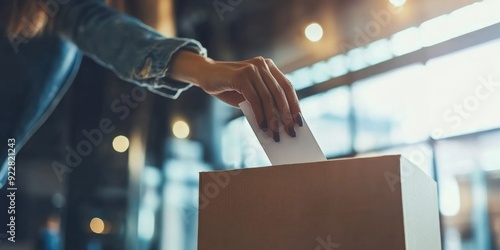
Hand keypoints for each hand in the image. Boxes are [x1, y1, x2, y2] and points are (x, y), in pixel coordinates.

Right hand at [170, 51, 302, 141]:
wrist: (205, 75)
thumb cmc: (229, 87)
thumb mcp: (249, 95)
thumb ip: (263, 103)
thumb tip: (279, 123)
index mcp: (268, 67)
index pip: (287, 86)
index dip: (294, 104)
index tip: (299, 121)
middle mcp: (263, 65)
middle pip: (280, 92)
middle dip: (287, 114)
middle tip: (290, 131)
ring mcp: (252, 69)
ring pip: (268, 97)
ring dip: (272, 118)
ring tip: (274, 133)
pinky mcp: (241, 75)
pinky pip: (255, 99)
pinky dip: (259, 114)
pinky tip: (261, 126)